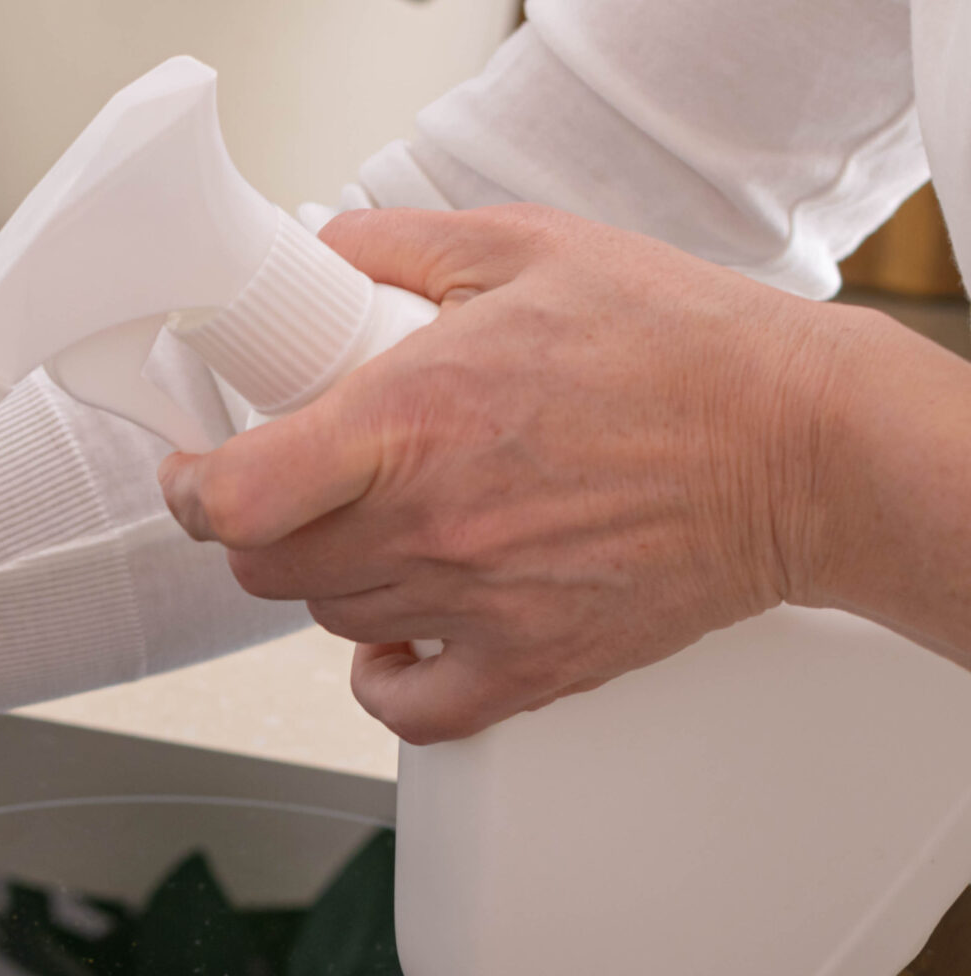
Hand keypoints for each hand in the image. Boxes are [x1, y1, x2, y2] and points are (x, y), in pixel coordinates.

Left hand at [154, 204, 862, 742]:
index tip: (192, 473)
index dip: (188, 489)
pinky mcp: (533, 666)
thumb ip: (399, 249)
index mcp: (411, 419)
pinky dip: (389, 684)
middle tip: (292, 494)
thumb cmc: (677, 345)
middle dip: (260, 529)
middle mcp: (432, 523)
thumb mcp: (526, 249)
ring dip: (334, 582)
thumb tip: (318, 256)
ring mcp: (479, 605)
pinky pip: (410, 712)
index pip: (234, 497)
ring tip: (382, 532)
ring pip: (333, 622)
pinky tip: (403, 638)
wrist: (800, 446)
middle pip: (267, 568)